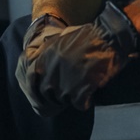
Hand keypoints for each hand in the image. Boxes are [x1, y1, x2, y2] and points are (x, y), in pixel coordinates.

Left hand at [15, 2, 139, 115]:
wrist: (108, 36)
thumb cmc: (88, 36)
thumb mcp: (59, 38)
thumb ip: (45, 51)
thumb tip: (35, 65)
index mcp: (43, 57)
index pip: (31, 81)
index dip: (36, 91)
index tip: (42, 95)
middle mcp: (50, 70)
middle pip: (47, 94)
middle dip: (56, 95)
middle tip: (70, 89)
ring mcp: (64, 81)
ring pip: (63, 100)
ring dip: (72, 97)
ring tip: (82, 87)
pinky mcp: (80, 90)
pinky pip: (79, 104)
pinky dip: (85, 101)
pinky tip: (91, 93)